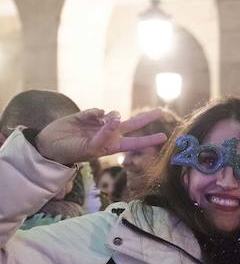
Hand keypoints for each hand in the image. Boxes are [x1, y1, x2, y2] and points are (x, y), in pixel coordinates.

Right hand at [35, 108, 167, 164]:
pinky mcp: (88, 115)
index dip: (149, 140)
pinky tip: (91, 116)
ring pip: (114, 114)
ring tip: (105, 120)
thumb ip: (104, 134)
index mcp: (112, 145)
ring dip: (112, 116)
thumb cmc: (71, 152)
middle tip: (160, 111)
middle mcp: (109, 133)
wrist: (51, 145)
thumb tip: (115, 117)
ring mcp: (99, 123)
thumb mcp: (90, 148)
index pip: (135, 143)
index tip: (164, 136)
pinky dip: (95, 113)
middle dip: (146, 118)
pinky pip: (97, 110)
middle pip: (132, 124)